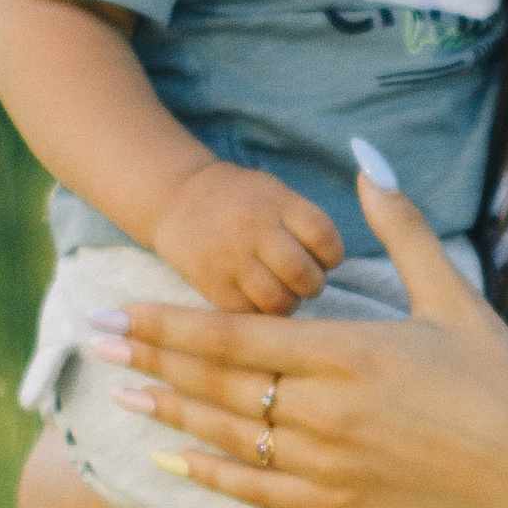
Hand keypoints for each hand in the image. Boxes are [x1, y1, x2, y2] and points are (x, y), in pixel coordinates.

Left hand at [103, 161, 507, 507]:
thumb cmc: (504, 383)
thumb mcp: (454, 296)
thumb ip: (404, 226)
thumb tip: (368, 157)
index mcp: (348, 350)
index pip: (234, 334)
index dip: (167, 323)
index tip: (119, 309)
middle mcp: (325, 409)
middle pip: (214, 381)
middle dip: (148, 358)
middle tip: (92, 339)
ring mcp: (327, 461)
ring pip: (225, 432)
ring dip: (167, 409)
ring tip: (118, 390)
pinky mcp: (337, 502)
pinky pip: (253, 486)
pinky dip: (206, 471)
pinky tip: (169, 457)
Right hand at [150, 159, 343, 314]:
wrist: (174, 198)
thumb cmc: (238, 200)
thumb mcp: (273, 192)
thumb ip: (303, 221)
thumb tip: (330, 263)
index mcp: (276, 201)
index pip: (324, 237)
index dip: (332, 255)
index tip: (323, 259)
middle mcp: (254, 228)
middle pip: (304, 274)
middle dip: (312, 284)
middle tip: (303, 282)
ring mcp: (230, 258)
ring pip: (279, 302)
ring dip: (288, 303)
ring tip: (281, 292)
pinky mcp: (210, 284)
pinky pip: (249, 315)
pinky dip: (260, 314)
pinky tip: (256, 299)